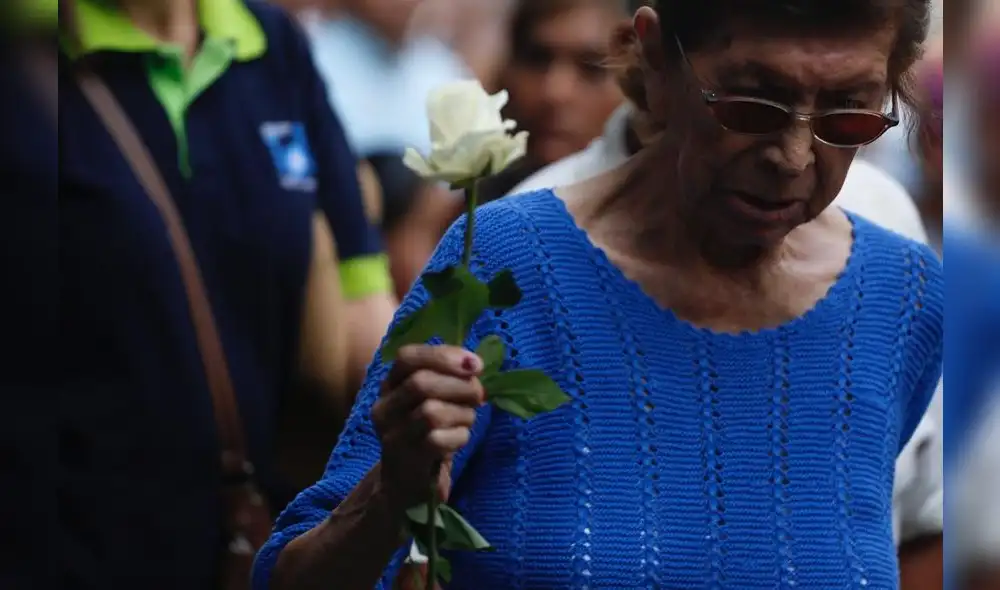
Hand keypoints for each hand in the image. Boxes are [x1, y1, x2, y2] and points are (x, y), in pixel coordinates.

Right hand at [372, 344, 484, 509]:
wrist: (407, 483)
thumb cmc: (425, 433)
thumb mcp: (430, 400)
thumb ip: (447, 378)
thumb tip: (474, 365)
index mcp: (389, 385)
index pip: (407, 357)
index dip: (443, 356)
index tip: (475, 364)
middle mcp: (384, 408)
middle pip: (421, 383)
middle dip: (460, 386)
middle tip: (479, 395)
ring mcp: (392, 435)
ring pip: (431, 412)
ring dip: (462, 413)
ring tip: (467, 419)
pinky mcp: (406, 459)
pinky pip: (437, 440)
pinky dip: (458, 437)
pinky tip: (459, 439)